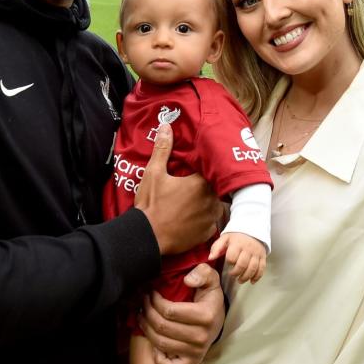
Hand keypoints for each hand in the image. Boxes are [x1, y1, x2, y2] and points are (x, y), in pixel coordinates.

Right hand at [134, 123, 222, 254]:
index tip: (196, 170)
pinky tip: (193, 217)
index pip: (211, 171)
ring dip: (207, 202)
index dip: (204, 170)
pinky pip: (211, 222)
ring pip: (215, 205)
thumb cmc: (151, 204)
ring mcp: (211, 218)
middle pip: (214, 188)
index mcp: (201, 183)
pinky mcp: (207, 233)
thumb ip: (163, 149)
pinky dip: (205, 219)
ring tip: (193, 201)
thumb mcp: (153, 173)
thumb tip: (166, 126)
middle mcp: (211, 200)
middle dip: (206, 186)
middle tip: (192, 186)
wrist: (148, 237)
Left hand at [140, 263, 225, 363]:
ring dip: (146, 328)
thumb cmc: (209, 298)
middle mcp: (201, 337)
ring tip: (142, 315)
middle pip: (162, 327)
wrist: (218, 321)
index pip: (169, 311)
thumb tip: (188, 280)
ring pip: (160, 343)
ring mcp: (196, 352)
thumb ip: (203, 273)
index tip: (151, 293)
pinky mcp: (191, 362)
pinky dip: (157, 357)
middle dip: (147, 312)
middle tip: (143, 303)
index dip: (155, 301)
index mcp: (206, 316)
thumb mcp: (211, 280)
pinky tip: (154, 342)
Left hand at [209, 232, 266, 283]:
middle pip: (243, 264)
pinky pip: (262, 268)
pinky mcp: (263, 257)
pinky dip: (257, 276)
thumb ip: (216, 248)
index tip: (228, 265)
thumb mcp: (224, 238)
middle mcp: (248, 249)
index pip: (232, 257)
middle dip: (237, 272)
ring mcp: (256, 253)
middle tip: (233, 275)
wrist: (253, 230)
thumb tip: (210, 258)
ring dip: (246, 277)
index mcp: (237, 244)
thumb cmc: (236, 237)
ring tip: (240, 280)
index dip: (229, 262)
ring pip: (253, 268)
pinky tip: (252, 281)